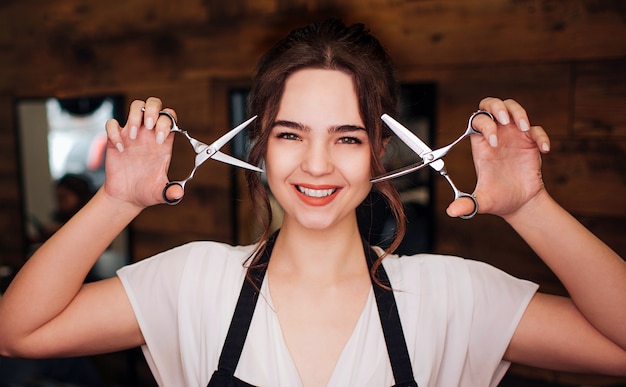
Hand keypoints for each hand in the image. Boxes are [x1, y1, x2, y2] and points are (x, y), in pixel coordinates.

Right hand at [103, 97, 183, 207]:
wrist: (127, 197)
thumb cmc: (146, 190)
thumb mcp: (161, 192)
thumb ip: (171, 192)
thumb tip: (177, 194)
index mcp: (163, 141)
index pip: (170, 118)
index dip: (167, 123)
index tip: (160, 140)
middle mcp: (149, 134)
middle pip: (154, 104)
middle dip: (153, 110)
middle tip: (149, 126)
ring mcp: (132, 134)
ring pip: (136, 107)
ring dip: (135, 116)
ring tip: (133, 136)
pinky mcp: (115, 139)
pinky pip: (112, 123)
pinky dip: (114, 131)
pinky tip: (120, 147)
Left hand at [446, 97, 550, 217]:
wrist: (520, 204)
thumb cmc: (498, 199)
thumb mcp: (482, 201)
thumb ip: (467, 204)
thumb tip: (452, 212)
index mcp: (481, 146)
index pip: (477, 122)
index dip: (484, 126)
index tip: (493, 144)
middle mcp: (496, 136)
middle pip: (490, 106)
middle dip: (496, 106)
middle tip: (504, 119)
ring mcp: (514, 137)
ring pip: (513, 109)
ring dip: (518, 112)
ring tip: (523, 127)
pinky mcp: (531, 143)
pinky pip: (536, 130)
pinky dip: (541, 136)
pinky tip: (544, 149)